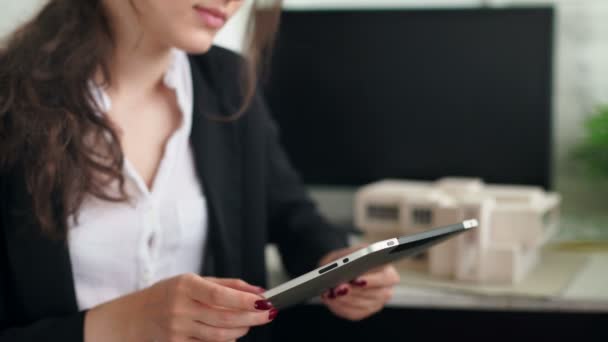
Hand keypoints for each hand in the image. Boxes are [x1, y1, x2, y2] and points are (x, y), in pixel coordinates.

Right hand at [84, 273, 277, 341]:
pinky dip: (226, 341)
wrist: (130, 319)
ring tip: (250, 322)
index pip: (221, 295)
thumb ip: (225, 284)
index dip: (245, 300)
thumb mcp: (191, 281)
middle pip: (225, 317)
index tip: (264, 300)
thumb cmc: (164, 295)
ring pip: (221, 335)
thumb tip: (255, 289)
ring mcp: (178, 330)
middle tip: (267, 313)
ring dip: (242, 329)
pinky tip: (233, 333)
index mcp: (185, 286)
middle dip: (252, 316)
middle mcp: (180, 308)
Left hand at [318, 246, 399, 320]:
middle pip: (374, 295)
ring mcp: (375, 304)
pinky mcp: (362, 312)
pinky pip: (352, 312)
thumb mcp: (351, 251)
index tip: (356, 279)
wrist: (340, 269)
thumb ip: (351, 257)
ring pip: (361, 305)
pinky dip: (339, 305)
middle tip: (339, 287)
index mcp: (389, 273)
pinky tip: (329, 298)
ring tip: (331, 291)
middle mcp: (386, 291)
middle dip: (354, 291)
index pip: (386, 278)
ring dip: (345, 298)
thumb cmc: (347, 258)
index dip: (372, 280)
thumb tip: (348, 268)